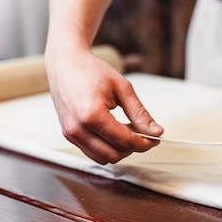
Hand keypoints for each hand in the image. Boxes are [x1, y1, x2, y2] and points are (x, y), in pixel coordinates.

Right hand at [46, 49, 162, 163]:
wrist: (65, 63)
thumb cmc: (91, 70)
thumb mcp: (122, 88)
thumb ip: (139, 113)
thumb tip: (156, 132)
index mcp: (91, 115)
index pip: (124, 141)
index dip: (144, 143)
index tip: (155, 139)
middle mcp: (77, 129)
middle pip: (114, 155)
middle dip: (132, 148)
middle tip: (144, 135)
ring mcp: (70, 134)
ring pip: (102, 158)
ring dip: (119, 150)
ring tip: (128, 132)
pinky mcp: (68, 135)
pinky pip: (92, 152)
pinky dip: (106, 148)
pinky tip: (114, 133)